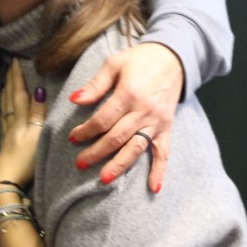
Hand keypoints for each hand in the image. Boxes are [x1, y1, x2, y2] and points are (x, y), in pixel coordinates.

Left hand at [0, 62, 47, 188]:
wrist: (7, 182)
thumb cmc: (24, 161)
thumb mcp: (37, 136)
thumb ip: (38, 114)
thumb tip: (39, 90)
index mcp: (20, 120)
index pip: (19, 93)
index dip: (18, 77)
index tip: (16, 60)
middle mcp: (13, 123)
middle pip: (11, 97)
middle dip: (11, 80)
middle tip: (9, 65)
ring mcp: (8, 133)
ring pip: (6, 107)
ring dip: (7, 91)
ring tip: (6, 80)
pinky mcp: (7, 142)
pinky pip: (5, 117)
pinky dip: (5, 107)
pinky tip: (5, 108)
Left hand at [67, 42, 182, 193]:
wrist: (173, 58)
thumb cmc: (140, 60)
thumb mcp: (114, 63)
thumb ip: (96, 84)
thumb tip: (75, 100)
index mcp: (128, 94)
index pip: (103, 119)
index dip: (86, 131)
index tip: (73, 138)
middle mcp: (143, 111)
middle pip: (116, 137)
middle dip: (96, 152)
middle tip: (80, 163)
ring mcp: (157, 122)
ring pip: (136, 148)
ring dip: (120, 165)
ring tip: (104, 178)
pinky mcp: (167, 128)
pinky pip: (164, 152)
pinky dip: (160, 170)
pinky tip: (153, 188)